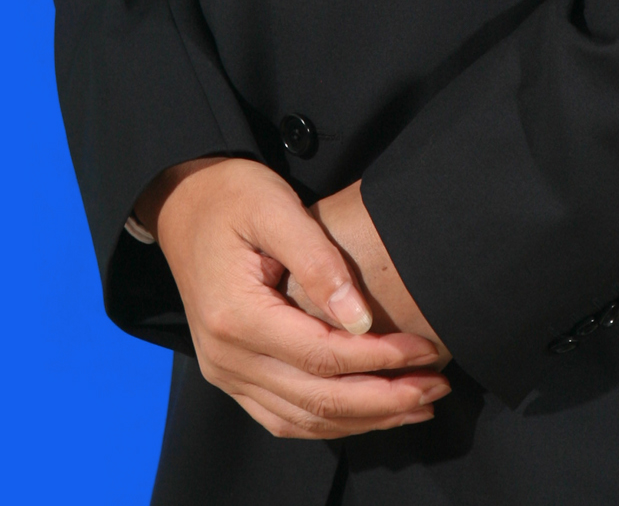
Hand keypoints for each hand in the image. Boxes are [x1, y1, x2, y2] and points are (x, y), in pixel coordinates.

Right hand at [141, 158, 451, 439]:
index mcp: (237, 316)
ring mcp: (226, 373)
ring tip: (416, 404)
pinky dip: (330, 422)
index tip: (424, 350)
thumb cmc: (232, 195)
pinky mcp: (232, 375)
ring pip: (302, 419)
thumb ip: (317, 261)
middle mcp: (227, 358)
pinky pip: (284, 417)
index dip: (379, 359)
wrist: (183, 204)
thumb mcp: (275, 206)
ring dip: (364, 420)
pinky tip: (368, 413)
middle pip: (316, 400)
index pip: (322, 357)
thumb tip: (360, 317)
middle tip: (435, 389)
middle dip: (383, 400)